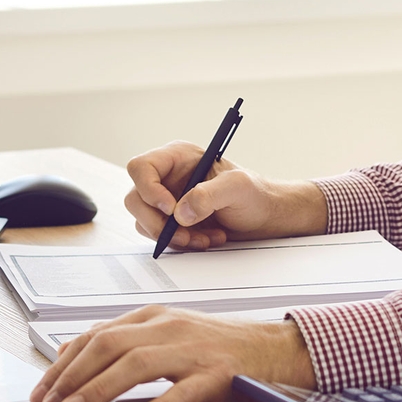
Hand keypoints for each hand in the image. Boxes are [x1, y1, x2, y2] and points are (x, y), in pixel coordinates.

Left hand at [28, 305, 316, 401]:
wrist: (276, 350)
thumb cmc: (218, 350)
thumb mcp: (165, 338)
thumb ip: (122, 344)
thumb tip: (70, 352)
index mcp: (153, 318)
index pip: (96, 337)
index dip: (63, 366)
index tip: (41, 393)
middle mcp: (169, 328)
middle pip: (108, 346)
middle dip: (71, 378)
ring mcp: (194, 350)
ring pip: (137, 364)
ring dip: (99, 389)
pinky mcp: (217, 375)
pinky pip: (182, 392)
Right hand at [124, 141, 327, 250]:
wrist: (265, 217)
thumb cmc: (256, 194)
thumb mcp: (238, 188)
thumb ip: (208, 195)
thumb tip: (179, 213)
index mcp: (178, 157)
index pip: (141, 167)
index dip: (148, 189)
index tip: (170, 209)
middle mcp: (167, 177)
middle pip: (136, 199)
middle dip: (158, 223)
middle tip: (185, 234)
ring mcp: (167, 201)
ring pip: (144, 222)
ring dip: (172, 237)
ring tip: (204, 239)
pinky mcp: (171, 223)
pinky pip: (159, 237)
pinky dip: (180, 244)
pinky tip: (205, 240)